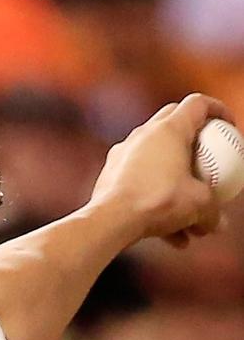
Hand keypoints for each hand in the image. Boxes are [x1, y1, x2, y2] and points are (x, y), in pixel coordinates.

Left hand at [90, 93, 232, 247]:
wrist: (111, 219)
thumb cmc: (157, 202)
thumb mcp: (200, 206)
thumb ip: (214, 210)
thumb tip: (217, 223)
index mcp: (168, 130)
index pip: (197, 104)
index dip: (217, 110)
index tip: (228, 127)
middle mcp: (143, 135)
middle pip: (174, 123)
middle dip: (195, 140)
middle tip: (208, 158)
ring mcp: (123, 152)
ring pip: (156, 159)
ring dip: (175, 183)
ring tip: (190, 220)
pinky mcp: (110, 173)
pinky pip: (139, 180)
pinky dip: (155, 199)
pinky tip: (170, 234)